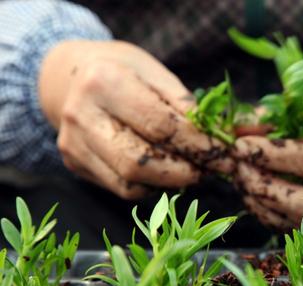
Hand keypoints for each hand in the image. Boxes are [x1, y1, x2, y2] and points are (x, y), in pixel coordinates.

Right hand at [39, 40, 232, 198]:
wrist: (70, 77)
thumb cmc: (124, 71)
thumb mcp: (156, 73)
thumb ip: (185, 106)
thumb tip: (221, 137)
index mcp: (105, 82)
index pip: (160, 125)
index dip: (197, 145)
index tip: (224, 153)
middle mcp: (82, 114)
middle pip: (140, 162)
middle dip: (184, 172)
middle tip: (211, 170)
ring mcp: (73, 142)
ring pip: (129, 182)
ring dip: (170, 183)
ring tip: (193, 171)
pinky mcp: (74, 162)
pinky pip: (121, 188)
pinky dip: (151, 187)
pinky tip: (166, 173)